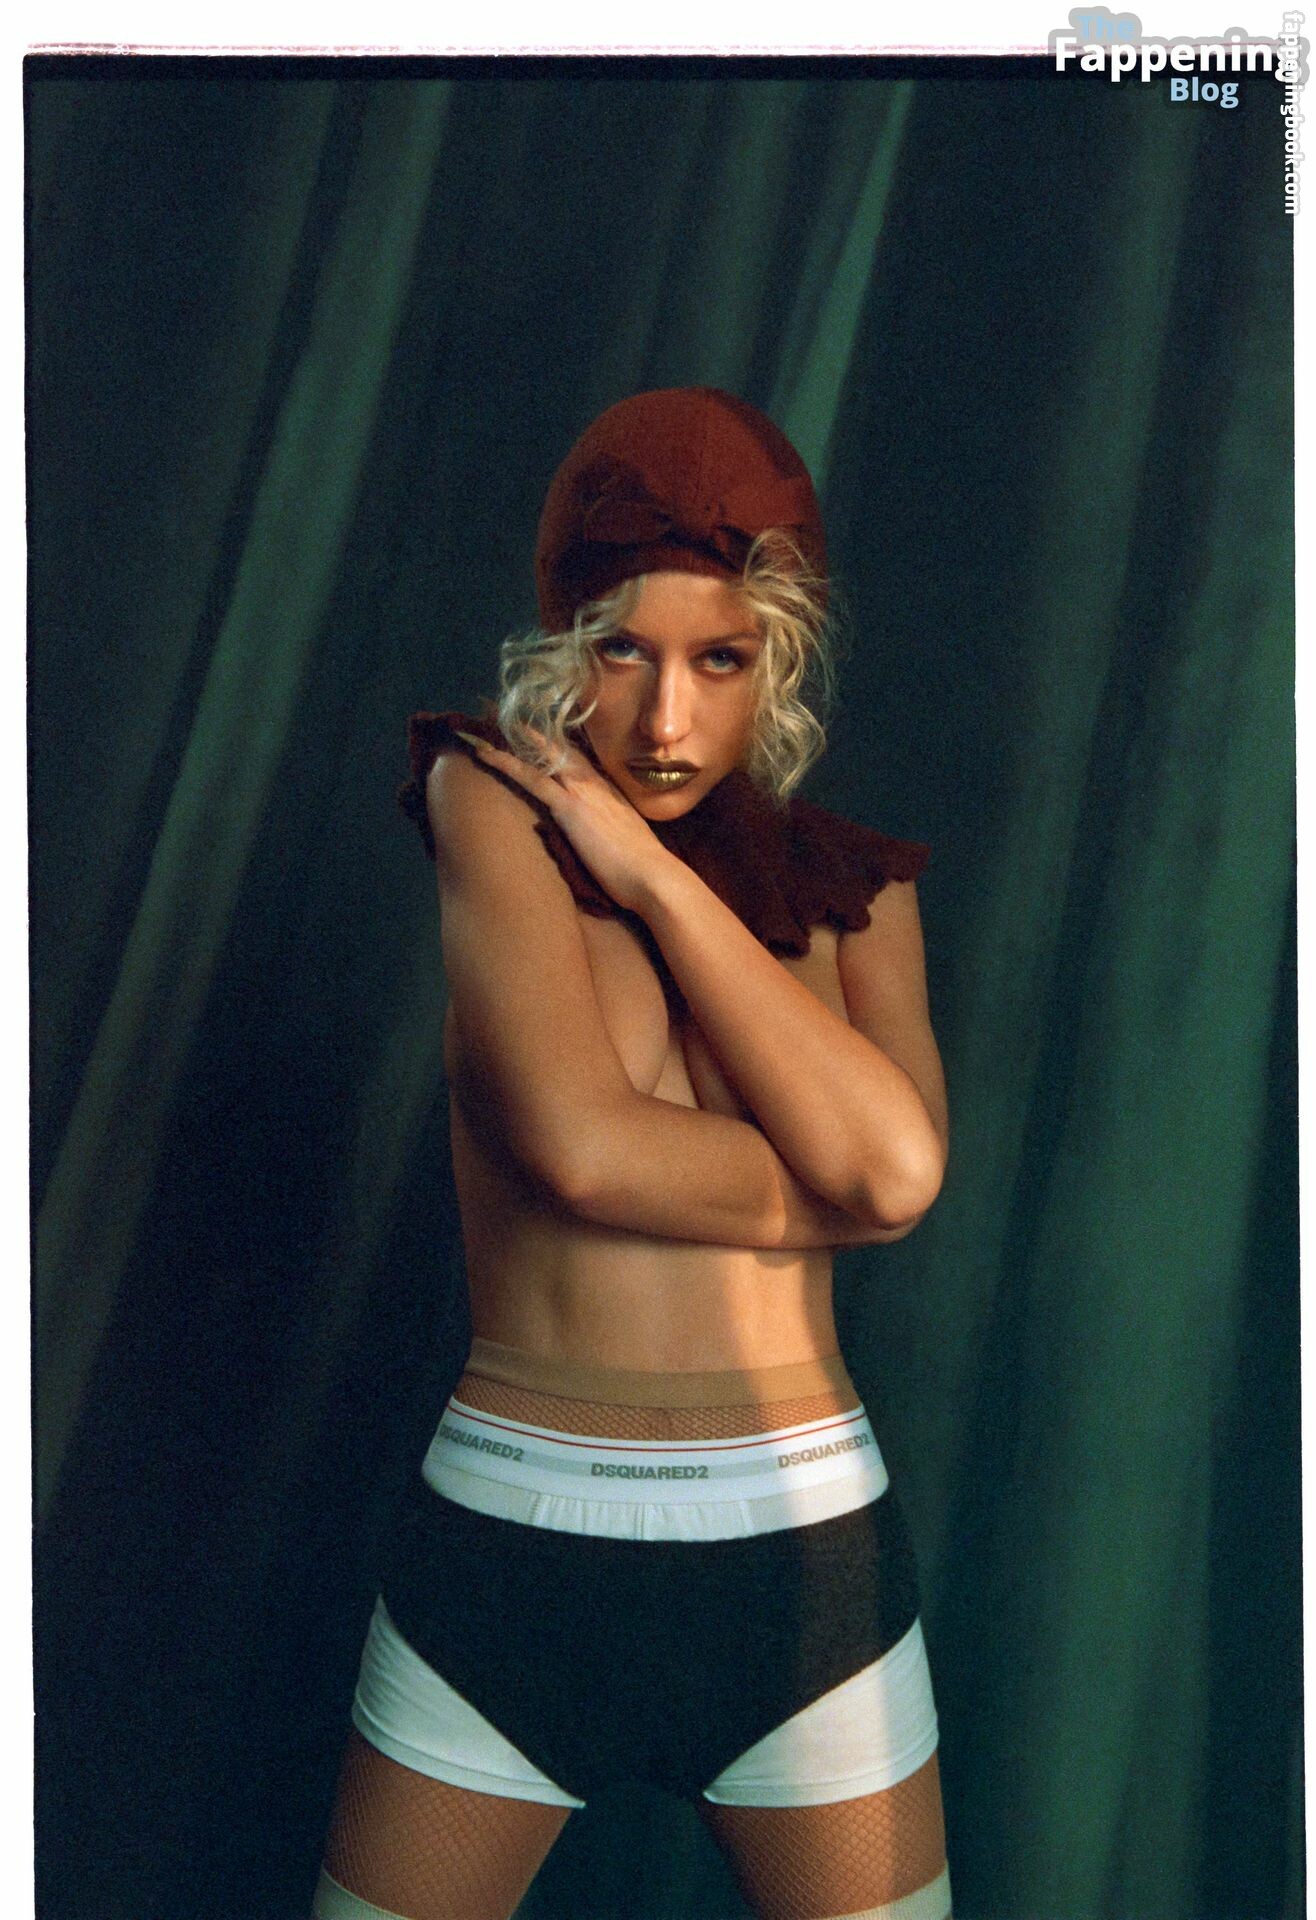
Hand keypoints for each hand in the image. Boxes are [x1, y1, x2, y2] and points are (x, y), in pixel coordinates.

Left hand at [455, 729, 677, 915]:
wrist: (654, 877)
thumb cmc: (646, 870)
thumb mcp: (631, 841)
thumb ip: (614, 831)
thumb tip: (607, 838)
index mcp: (611, 792)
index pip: (581, 761)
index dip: (561, 747)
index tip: (546, 736)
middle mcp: (596, 784)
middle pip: (562, 749)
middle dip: (536, 734)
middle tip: (512, 717)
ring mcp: (582, 792)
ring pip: (543, 756)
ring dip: (514, 741)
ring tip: (489, 725)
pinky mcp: (570, 807)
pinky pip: (532, 778)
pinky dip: (506, 763)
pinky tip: (485, 753)